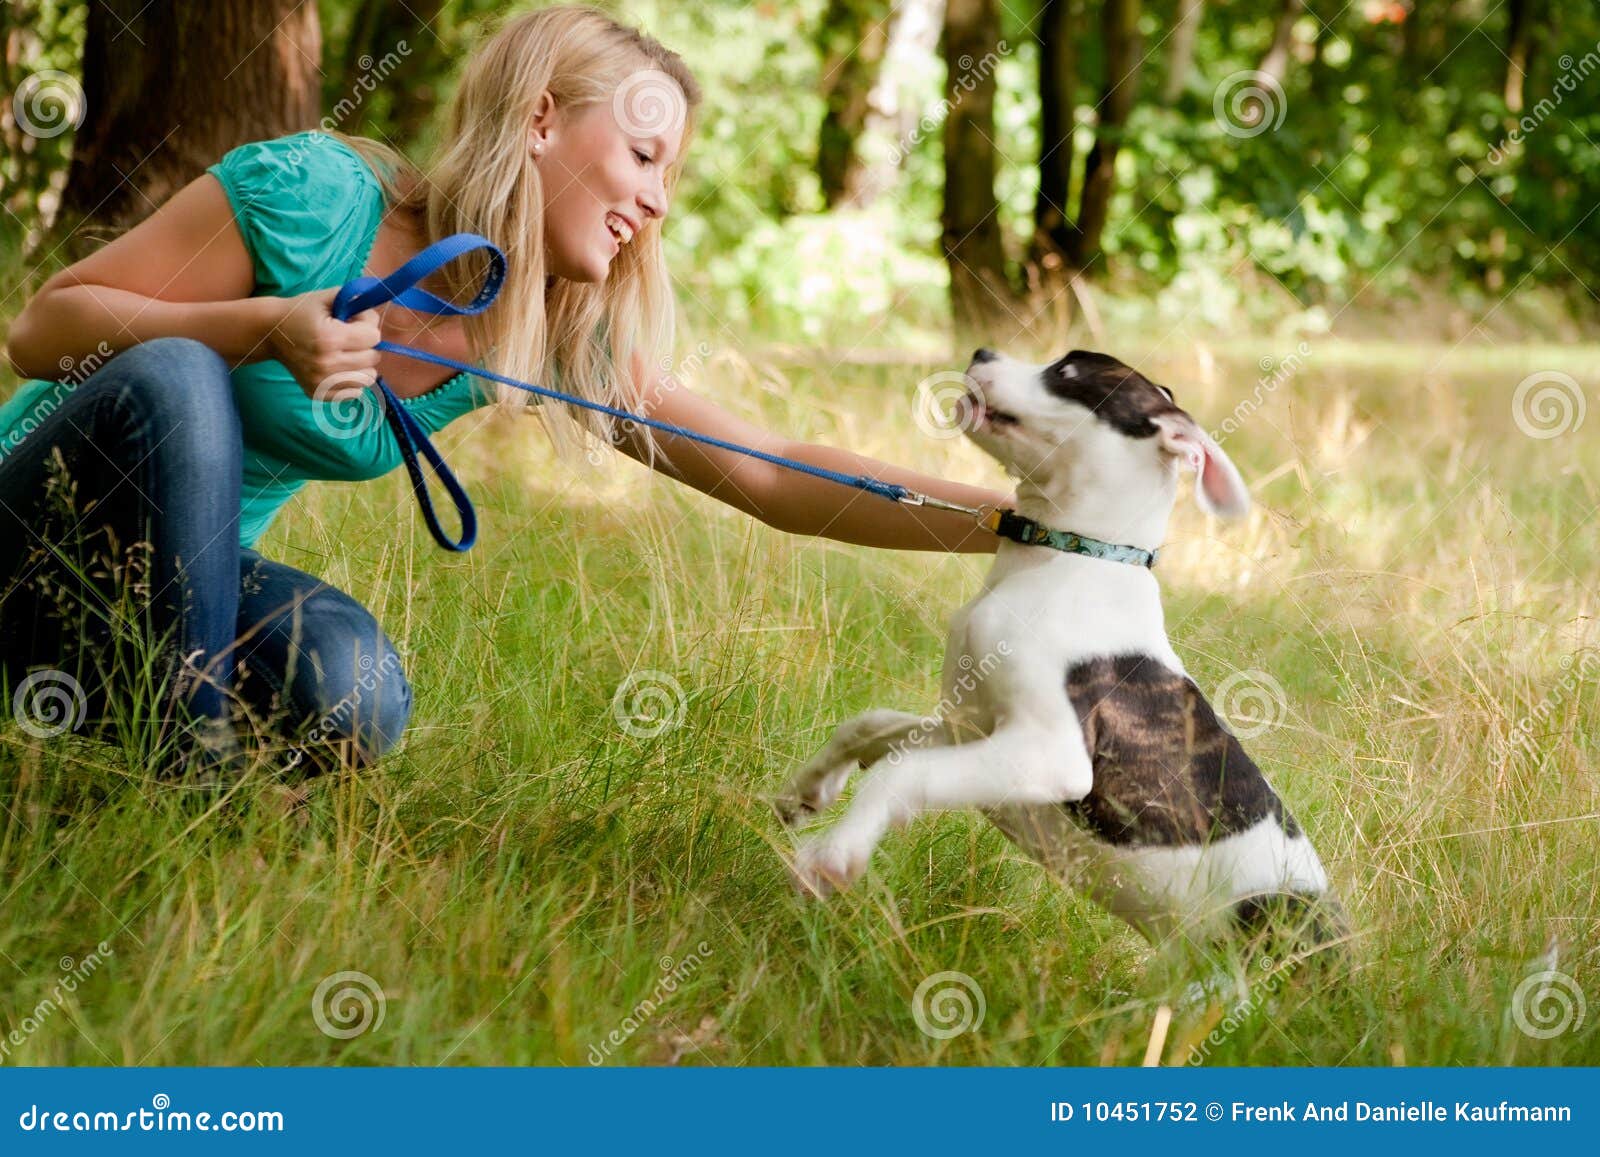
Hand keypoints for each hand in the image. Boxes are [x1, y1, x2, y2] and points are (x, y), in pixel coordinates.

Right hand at [265, 288, 382, 399]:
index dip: (367, 325)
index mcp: (329, 337)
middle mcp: (326, 363)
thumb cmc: (300, 312)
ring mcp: (322, 381)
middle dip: (366, 345)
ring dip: (363, 365)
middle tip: (350, 337)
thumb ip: (355, 300)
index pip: (374, 337)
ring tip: (347, 354)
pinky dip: (353, 381)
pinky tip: (341, 368)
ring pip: (368, 378)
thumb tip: (376, 312)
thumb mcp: (326, 298)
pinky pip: (354, 393)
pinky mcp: (318, 393)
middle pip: (373, 358)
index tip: (354, 321)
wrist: (271, 333)